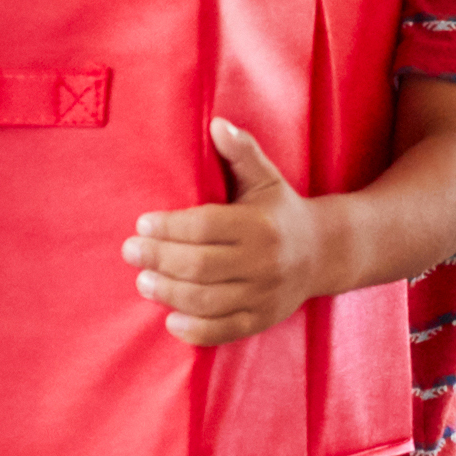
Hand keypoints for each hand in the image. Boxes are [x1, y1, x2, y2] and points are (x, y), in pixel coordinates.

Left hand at [125, 119, 329, 346]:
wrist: (324, 253)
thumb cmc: (282, 211)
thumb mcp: (267, 178)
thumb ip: (242, 152)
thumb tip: (216, 124)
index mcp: (260, 224)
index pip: (206, 226)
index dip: (170, 226)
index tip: (142, 224)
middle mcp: (264, 262)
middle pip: (200, 266)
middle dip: (159, 260)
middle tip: (131, 252)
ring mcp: (263, 295)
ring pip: (208, 301)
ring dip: (169, 293)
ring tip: (144, 281)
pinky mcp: (262, 319)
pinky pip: (224, 331)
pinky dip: (195, 330)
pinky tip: (170, 320)